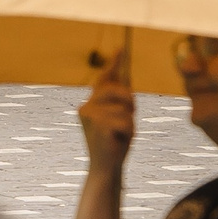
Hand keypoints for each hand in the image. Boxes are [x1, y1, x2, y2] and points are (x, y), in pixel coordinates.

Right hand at [77, 48, 134, 175]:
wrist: (105, 170)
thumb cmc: (113, 145)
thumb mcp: (117, 120)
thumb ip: (119, 103)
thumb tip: (126, 83)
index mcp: (90, 104)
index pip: (104, 79)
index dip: (114, 63)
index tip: (120, 48)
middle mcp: (86, 106)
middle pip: (121, 92)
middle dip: (130, 106)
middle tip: (125, 125)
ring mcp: (91, 116)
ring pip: (126, 110)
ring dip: (129, 124)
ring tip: (118, 137)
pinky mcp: (99, 126)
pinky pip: (127, 122)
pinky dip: (129, 133)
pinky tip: (118, 143)